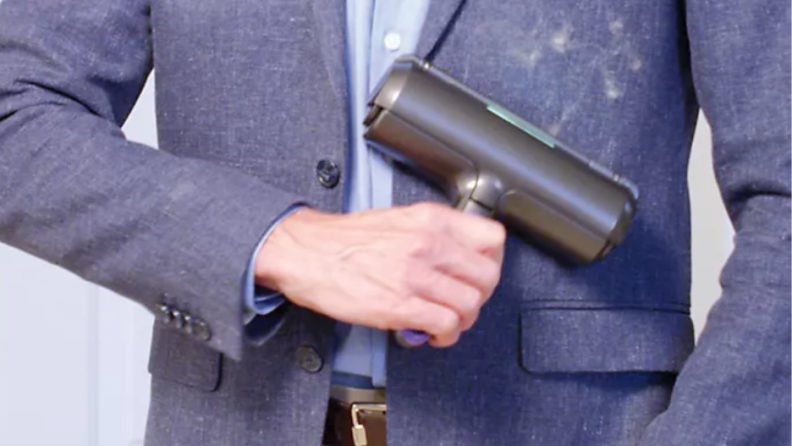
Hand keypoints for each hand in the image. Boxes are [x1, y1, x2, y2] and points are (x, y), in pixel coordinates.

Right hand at [255, 202, 505, 346]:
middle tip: (465, 301)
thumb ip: (434, 233)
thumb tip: (461, 253)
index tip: (481, 273)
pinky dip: (445, 335)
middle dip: (480, 296)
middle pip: (487, 276)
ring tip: (447, 321)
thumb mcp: (399, 219)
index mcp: (430, 220)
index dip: (492, 261)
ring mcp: (415, 275)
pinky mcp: (400, 305)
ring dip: (462, 320)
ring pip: (470, 304)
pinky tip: (433, 333)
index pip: (492, 238)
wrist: (306, 252)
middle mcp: (428, 244)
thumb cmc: (345, 239)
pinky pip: (445, 325)